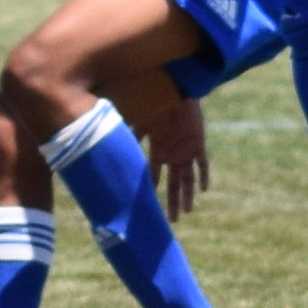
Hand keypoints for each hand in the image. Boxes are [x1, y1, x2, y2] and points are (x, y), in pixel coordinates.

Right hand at [133, 85, 210, 211]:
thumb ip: (128, 133)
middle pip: (174, 184)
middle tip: (170, 221)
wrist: (177, 86)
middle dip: (172, 202)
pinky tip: (203, 189)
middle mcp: (173, 154)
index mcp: (159, 150)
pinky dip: (203, 175)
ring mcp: (186, 149)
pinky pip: (202, 162)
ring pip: (188, 178)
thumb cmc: (155, 100)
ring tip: (186, 212)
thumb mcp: (140, 120)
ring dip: (187, 195)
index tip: (147, 206)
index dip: (151, 190)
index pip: (154, 176)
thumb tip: (105, 140)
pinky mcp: (198, 142)